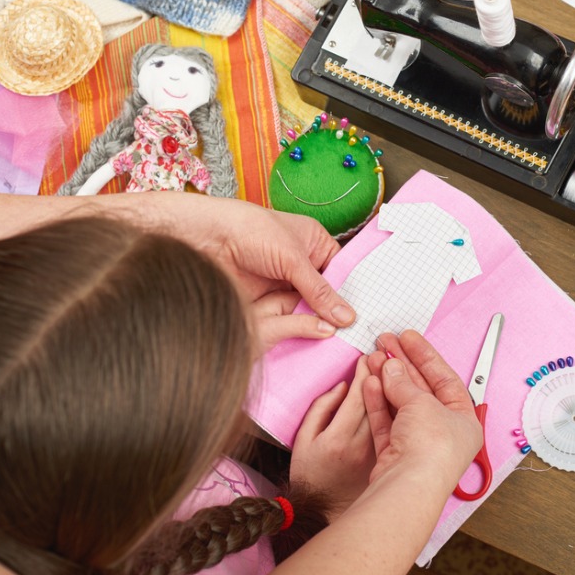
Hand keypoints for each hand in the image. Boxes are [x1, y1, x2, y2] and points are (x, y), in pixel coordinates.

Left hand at [171, 197, 354, 344]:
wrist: (207, 240)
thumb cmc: (251, 232)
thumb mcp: (293, 259)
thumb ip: (319, 290)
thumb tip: (347, 316)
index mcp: (314, 243)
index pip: (342, 271)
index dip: (354, 292)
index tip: (367, 315)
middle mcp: (302, 265)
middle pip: (328, 294)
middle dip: (338, 312)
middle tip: (357, 335)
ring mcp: (285, 285)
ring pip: (310, 309)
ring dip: (320, 323)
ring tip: (342, 343)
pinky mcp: (268, 303)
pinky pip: (290, 319)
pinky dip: (300, 329)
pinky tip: (315, 343)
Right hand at [290, 357, 375, 515]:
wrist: (331, 515)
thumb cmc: (312, 479)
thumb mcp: (304, 442)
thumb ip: (321, 409)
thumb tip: (344, 388)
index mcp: (342, 441)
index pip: (367, 394)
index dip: (368, 372)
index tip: (367, 356)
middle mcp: (367, 445)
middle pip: (386, 399)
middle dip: (388, 370)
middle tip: (382, 350)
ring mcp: (382, 450)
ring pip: (391, 408)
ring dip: (389, 383)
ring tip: (380, 361)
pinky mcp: (387, 455)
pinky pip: (387, 423)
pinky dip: (383, 404)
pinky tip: (377, 385)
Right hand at [363, 331, 480, 489]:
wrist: (409, 485)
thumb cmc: (431, 449)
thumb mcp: (422, 402)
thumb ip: (404, 382)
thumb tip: (391, 367)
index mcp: (463, 421)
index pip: (445, 379)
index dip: (426, 356)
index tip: (408, 338)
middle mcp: (443, 433)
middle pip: (421, 390)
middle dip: (402, 365)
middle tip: (385, 342)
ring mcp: (418, 444)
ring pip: (401, 404)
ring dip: (387, 380)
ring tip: (374, 357)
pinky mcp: (395, 454)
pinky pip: (387, 420)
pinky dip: (378, 400)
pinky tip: (370, 381)